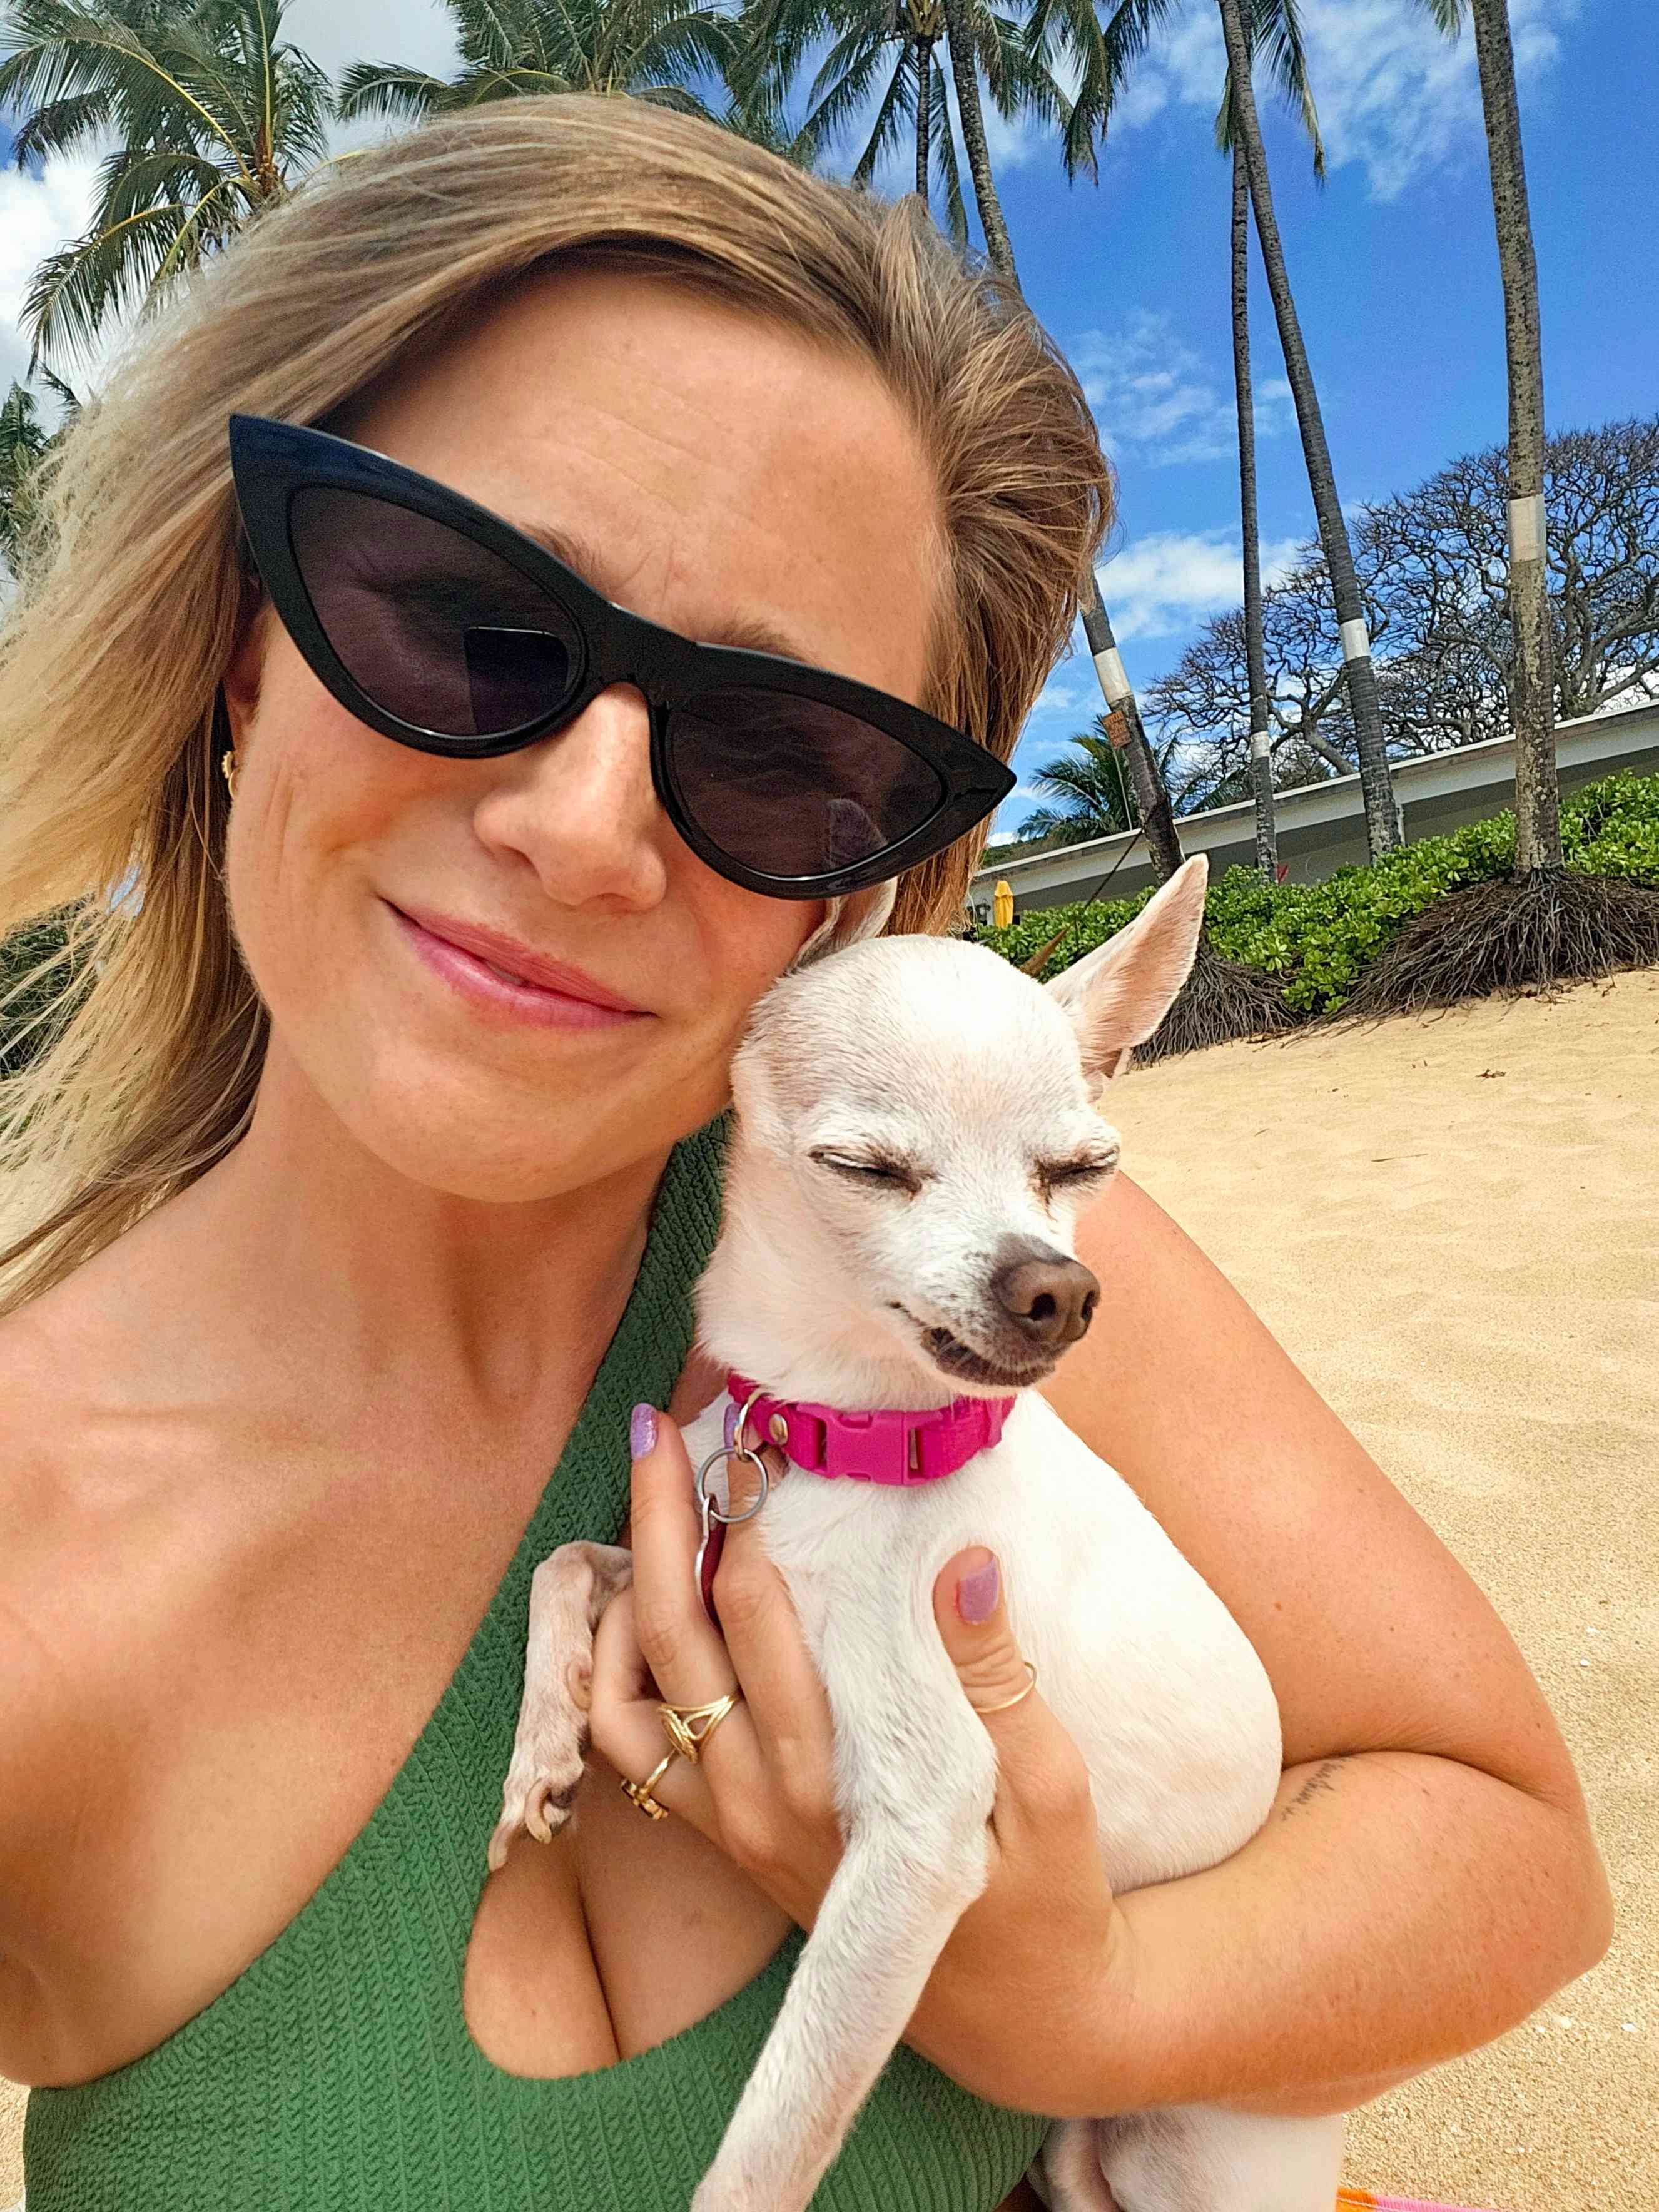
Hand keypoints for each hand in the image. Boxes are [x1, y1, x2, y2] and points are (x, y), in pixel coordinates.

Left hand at [585, 1385, 1128, 2114]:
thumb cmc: (1046, 1894)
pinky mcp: (726, 1842)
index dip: (740, 1522)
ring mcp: (731, 1831)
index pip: (753, 1630)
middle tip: (662, 1429)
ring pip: (623, 1699)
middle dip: (656, 1522)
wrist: (1021, 2016)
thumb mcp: (1052, 1789)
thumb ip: (999, 1678)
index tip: (752, 1437)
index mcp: (833, 1790)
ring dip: (620, 1595)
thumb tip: (965, 1562)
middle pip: (667, 1642)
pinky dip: (614, 1669)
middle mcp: (759, 1811)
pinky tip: (644, 1603)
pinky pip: (632, 1750)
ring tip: (647, 1505)